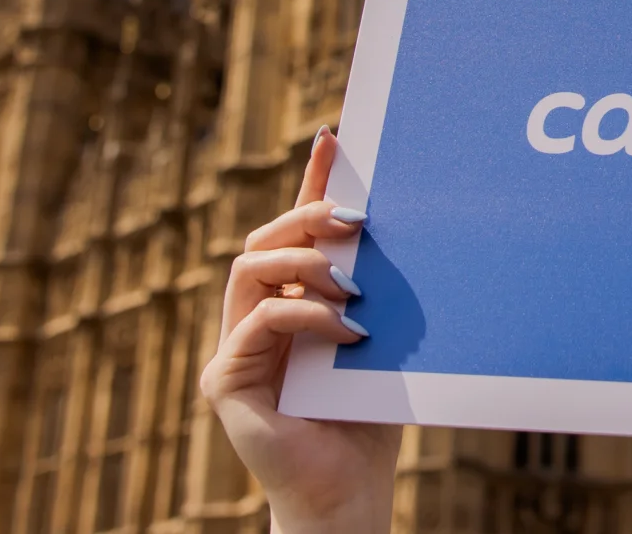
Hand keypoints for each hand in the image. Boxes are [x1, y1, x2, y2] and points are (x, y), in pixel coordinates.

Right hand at [200, 129, 400, 533]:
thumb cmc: (367, 419)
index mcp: (289, 305)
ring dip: (306, 263)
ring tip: (354, 285)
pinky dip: (306, 314)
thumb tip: (406, 234)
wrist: (346, 493)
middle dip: (308, 216)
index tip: (335, 138)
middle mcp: (253, 320)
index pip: (293, 231)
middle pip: (264, 240)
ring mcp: (235, 349)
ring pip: (251, 268)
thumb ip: (374, 295)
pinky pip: (259, 321)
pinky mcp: (225, 380)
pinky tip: (347, 328)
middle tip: (356, 220)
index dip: (310, 181)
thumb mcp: (377, 341)